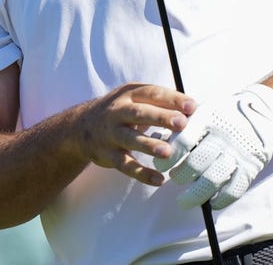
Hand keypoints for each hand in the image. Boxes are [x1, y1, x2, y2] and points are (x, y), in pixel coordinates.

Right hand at [76, 84, 194, 186]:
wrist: (79, 127)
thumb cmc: (119, 111)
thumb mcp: (133, 98)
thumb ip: (158, 102)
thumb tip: (193, 109)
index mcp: (128, 94)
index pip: (151, 93)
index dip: (172, 99)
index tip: (192, 106)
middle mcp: (117, 112)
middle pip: (140, 113)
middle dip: (161, 117)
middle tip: (181, 123)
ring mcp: (111, 134)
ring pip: (130, 140)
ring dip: (149, 145)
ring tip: (168, 152)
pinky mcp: (108, 155)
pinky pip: (125, 165)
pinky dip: (141, 173)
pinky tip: (158, 179)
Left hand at [153, 84, 272, 208]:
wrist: (262, 110)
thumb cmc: (224, 113)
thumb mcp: (205, 110)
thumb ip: (185, 126)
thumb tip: (161, 145)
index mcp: (208, 117)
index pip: (183, 141)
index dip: (169, 157)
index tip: (160, 166)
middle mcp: (223, 135)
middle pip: (195, 163)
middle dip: (180, 176)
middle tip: (175, 179)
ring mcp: (238, 152)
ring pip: (211, 180)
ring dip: (194, 195)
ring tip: (184, 200)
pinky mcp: (251, 167)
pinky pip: (233, 191)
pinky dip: (219, 200)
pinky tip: (210, 202)